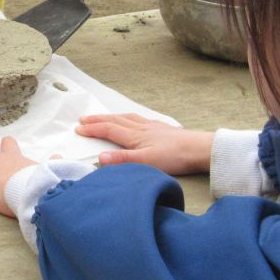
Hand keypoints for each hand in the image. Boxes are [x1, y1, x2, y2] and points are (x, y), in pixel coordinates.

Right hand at [76, 113, 213, 173]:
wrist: (201, 149)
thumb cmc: (175, 157)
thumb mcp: (146, 162)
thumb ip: (122, 160)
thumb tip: (99, 158)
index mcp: (134, 136)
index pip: (108, 130)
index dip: (92, 129)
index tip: (78, 129)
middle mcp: (141, 128)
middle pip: (115, 120)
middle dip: (98, 120)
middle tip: (83, 118)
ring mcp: (152, 127)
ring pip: (127, 118)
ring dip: (112, 117)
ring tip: (103, 117)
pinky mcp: (163, 129)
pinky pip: (140, 119)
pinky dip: (129, 118)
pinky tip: (134, 121)